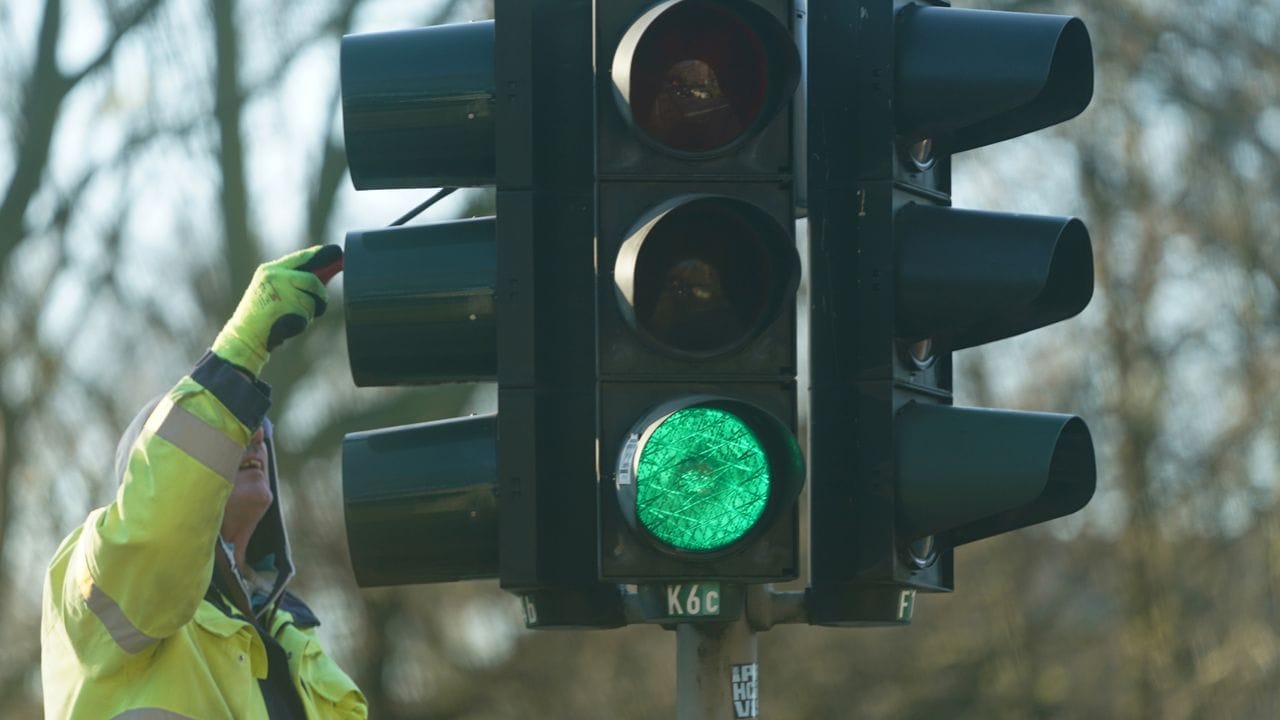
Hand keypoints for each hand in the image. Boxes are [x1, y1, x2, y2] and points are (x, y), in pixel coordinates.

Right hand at [211, 245, 342, 375]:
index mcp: (269, 270)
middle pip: (312, 280)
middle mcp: (274, 276)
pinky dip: (304, 322)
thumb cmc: (263, 317)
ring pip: (312, 299)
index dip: (319, 255)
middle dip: (321, 294)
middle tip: (322, 303)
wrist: (245, 336)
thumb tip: (323, 277)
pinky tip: (288, 325)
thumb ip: (293, 282)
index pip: (300, 258)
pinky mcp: (285, 306)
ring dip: (310, 312)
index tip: (335, 252)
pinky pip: (307, 314)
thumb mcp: (274, 292)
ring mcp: (279, 290)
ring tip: (292, 317)